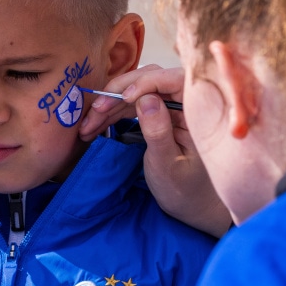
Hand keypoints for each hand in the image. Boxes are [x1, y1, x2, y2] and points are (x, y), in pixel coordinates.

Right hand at [79, 66, 231, 237]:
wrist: (192, 207)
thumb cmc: (186, 190)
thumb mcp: (168, 164)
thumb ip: (158, 131)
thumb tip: (147, 99)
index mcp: (198, 110)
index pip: (174, 79)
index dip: (146, 82)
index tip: (124, 98)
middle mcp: (185, 102)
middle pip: (149, 80)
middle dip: (118, 93)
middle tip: (95, 112)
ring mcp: (170, 107)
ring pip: (135, 92)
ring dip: (109, 106)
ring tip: (86, 126)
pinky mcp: (157, 114)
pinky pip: (132, 105)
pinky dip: (111, 114)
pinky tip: (94, 126)